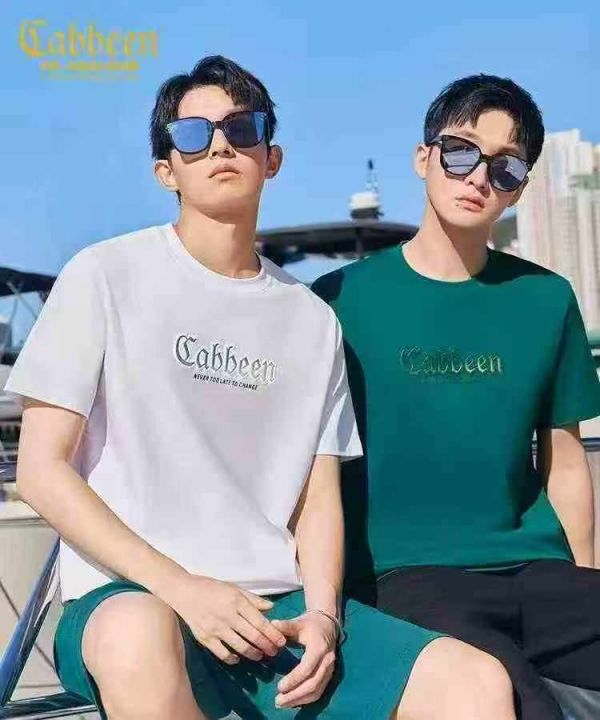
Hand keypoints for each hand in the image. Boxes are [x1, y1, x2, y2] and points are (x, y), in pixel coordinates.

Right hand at [168, 575, 286, 664]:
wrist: (184, 592)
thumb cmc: (211, 587)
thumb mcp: (234, 588)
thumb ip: (252, 599)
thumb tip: (271, 607)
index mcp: (237, 602)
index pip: (259, 622)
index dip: (272, 634)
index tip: (281, 641)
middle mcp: (228, 616)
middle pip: (252, 636)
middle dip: (267, 646)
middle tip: (274, 652)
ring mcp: (216, 629)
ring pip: (240, 647)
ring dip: (253, 654)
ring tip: (260, 655)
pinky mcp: (205, 639)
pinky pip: (223, 654)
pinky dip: (233, 658)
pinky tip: (238, 657)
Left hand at [271, 612, 337, 708]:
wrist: (327, 624)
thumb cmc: (309, 624)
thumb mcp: (297, 622)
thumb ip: (285, 626)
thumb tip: (271, 625)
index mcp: (319, 647)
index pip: (307, 668)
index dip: (294, 679)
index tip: (279, 687)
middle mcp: (327, 660)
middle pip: (313, 684)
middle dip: (295, 695)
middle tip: (278, 701)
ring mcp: (330, 669)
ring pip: (317, 691)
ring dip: (300, 700)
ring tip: (283, 703)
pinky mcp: (329, 675)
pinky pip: (319, 691)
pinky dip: (306, 699)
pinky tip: (294, 701)